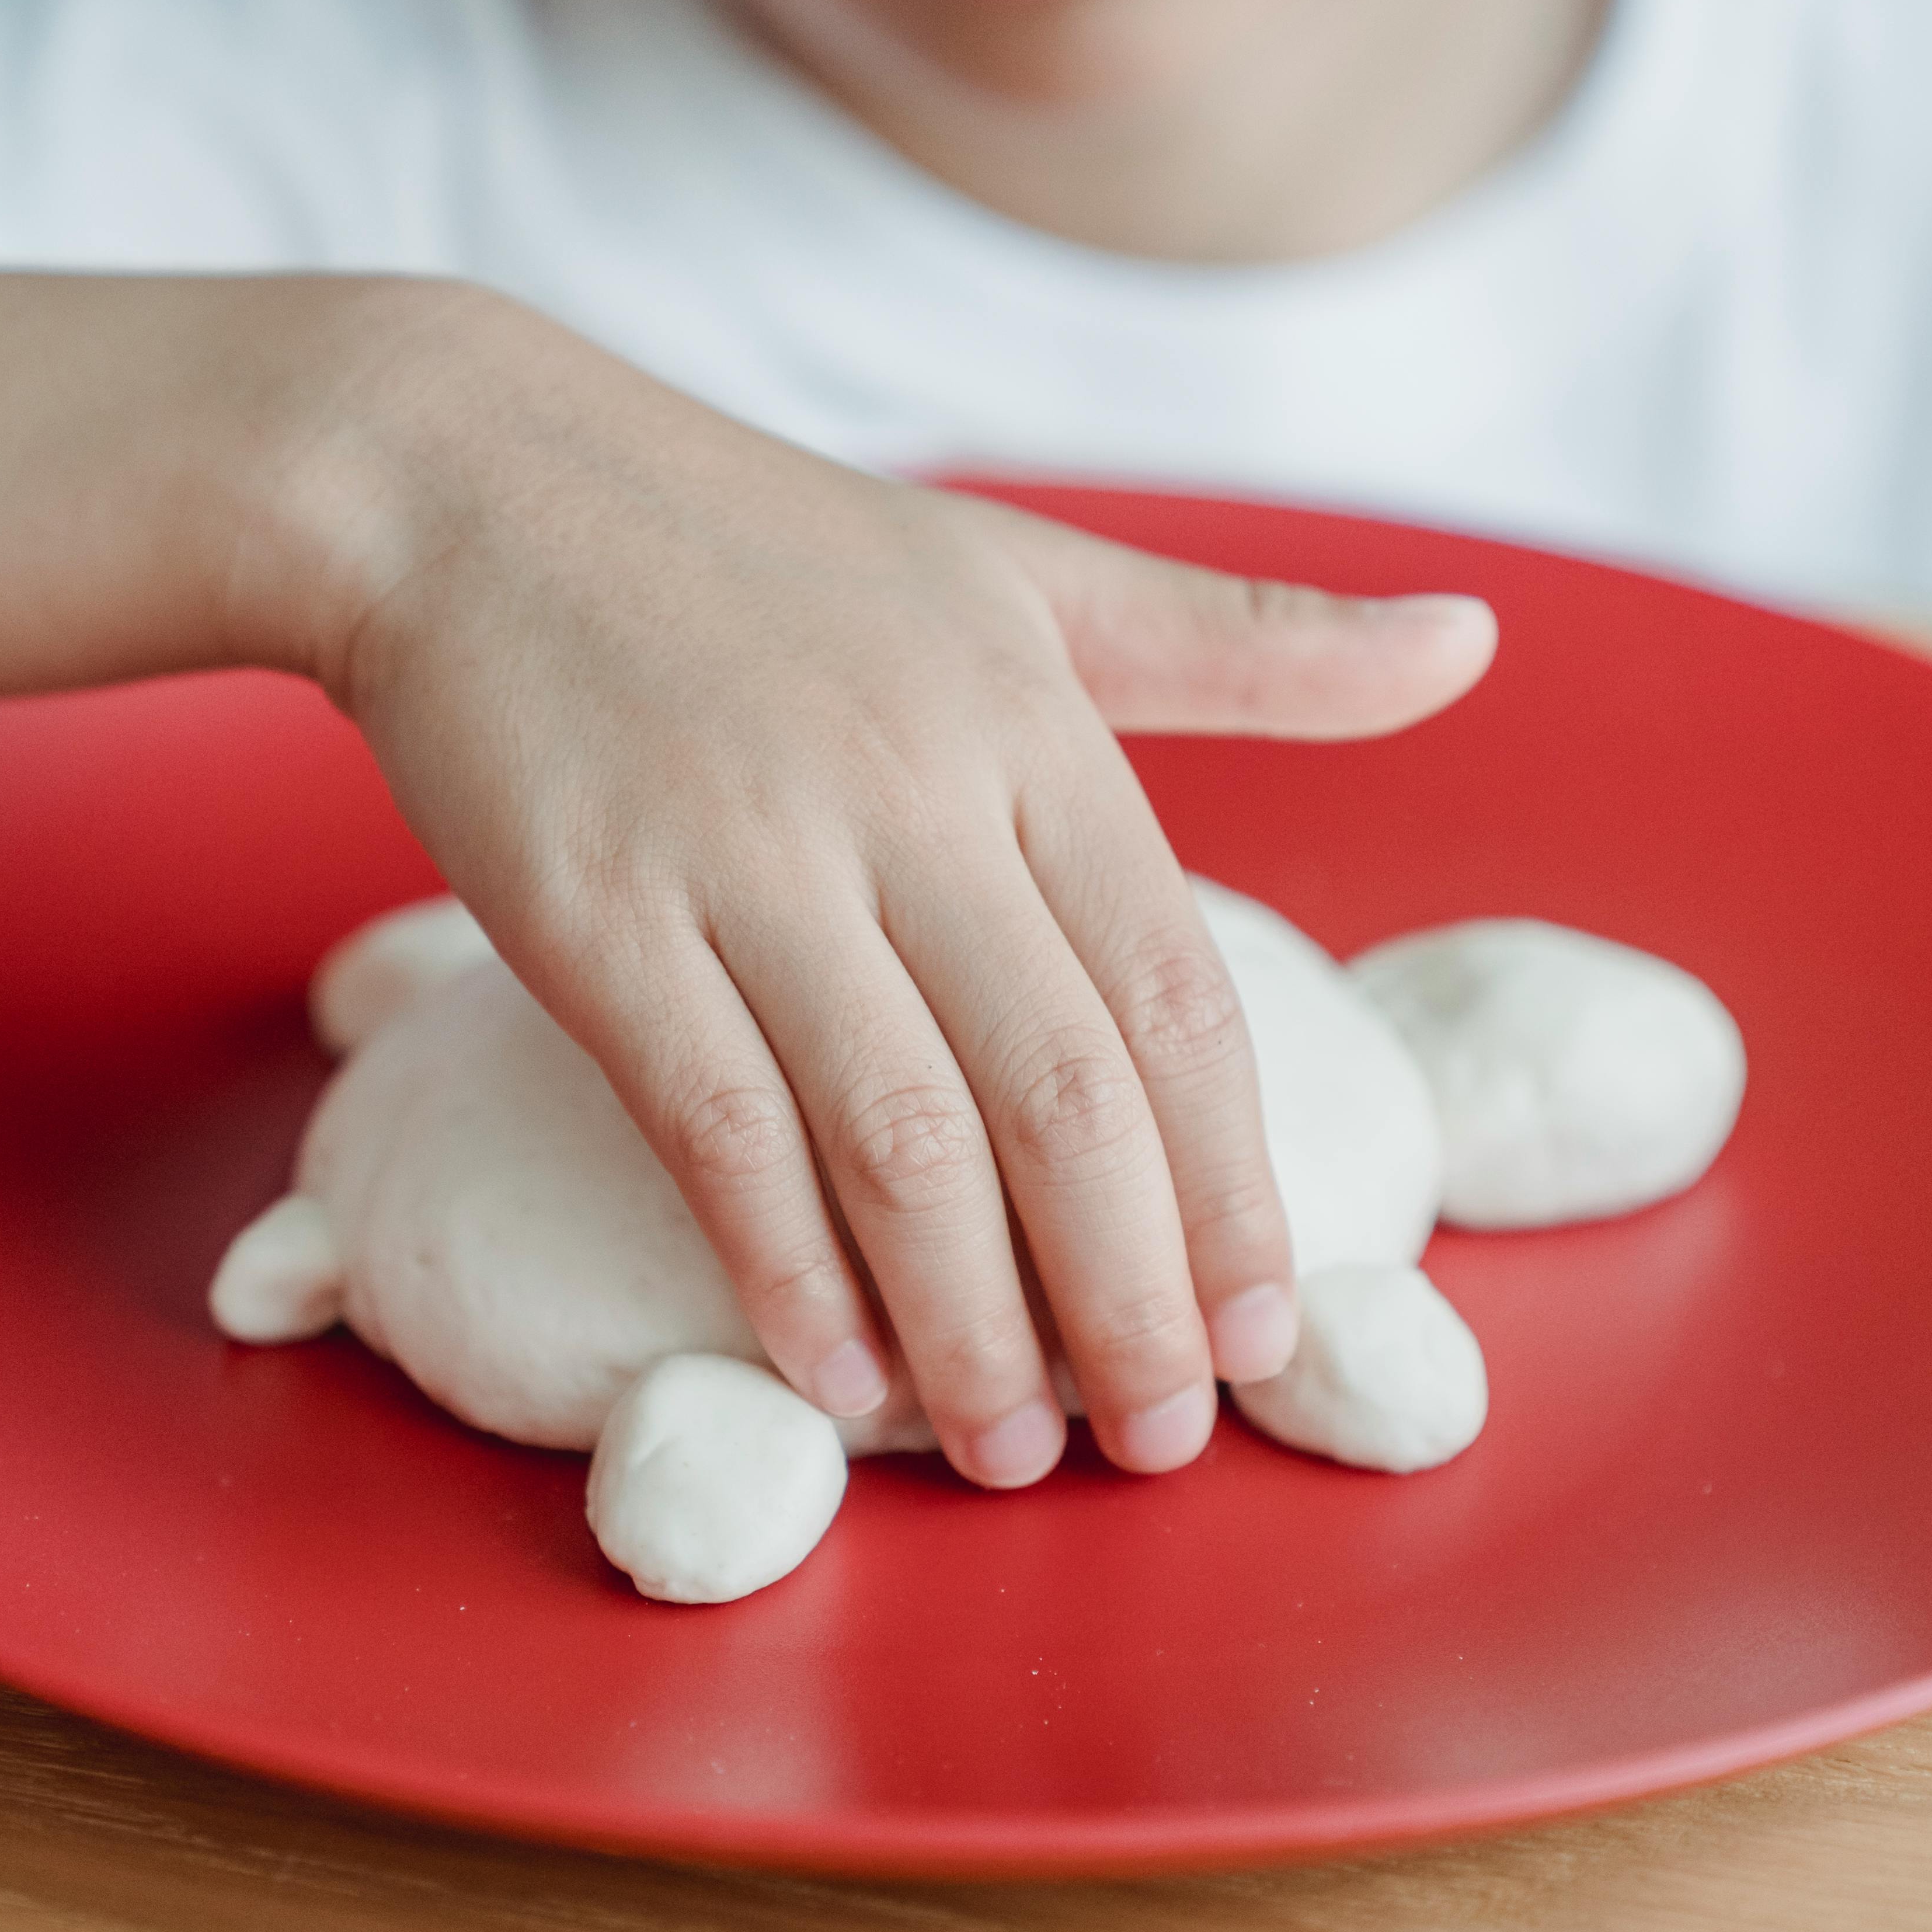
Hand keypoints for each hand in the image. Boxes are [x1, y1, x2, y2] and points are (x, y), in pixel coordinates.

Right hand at [291, 289, 1497, 1487]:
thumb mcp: (1024, 572)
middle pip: (1064, 1097)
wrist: (463, 476)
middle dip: (1129, 1296)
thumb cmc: (756, 546)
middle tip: (1160, 1440)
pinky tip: (838, 1380)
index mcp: (1031, 727)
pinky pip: (719, 1127)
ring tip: (1010, 1455)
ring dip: (972, 1326)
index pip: (1175, 1001)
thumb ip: (1241, 644)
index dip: (1232, 1186)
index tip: (1264, 1333)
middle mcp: (911, 792)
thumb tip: (1469, 647)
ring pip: (902, 1137)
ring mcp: (750, 854)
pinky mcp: (597, 911)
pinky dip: (787, 1271)